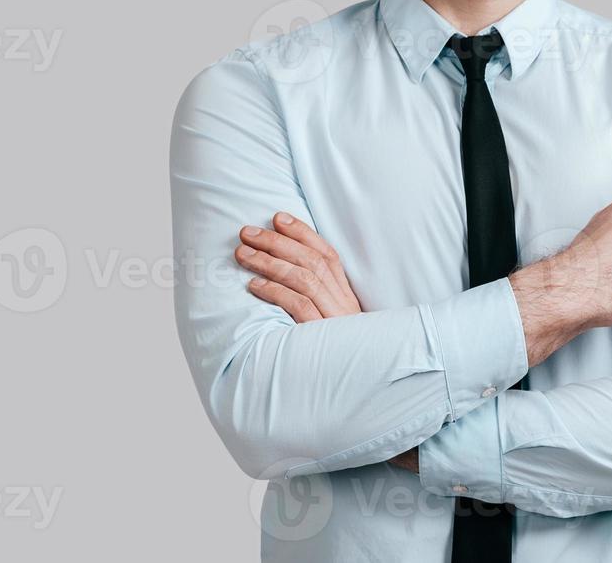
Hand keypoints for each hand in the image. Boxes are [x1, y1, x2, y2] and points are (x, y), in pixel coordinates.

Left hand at [235, 214, 414, 472]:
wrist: (369, 394)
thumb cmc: (344, 361)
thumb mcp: (336, 328)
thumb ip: (319, 306)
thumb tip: (289, 282)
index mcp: (348, 297)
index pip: (327, 254)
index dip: (303, 233)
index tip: (278, 216)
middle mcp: (344, 303)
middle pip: (311, 261)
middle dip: (277, 242)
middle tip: (246, 231)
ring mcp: (335, 320)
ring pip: (302, 279)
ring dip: (269, 262)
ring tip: (242, 252)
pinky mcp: (324, 338)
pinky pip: (298, 307)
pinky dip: (274, 292)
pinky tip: (253, 286)